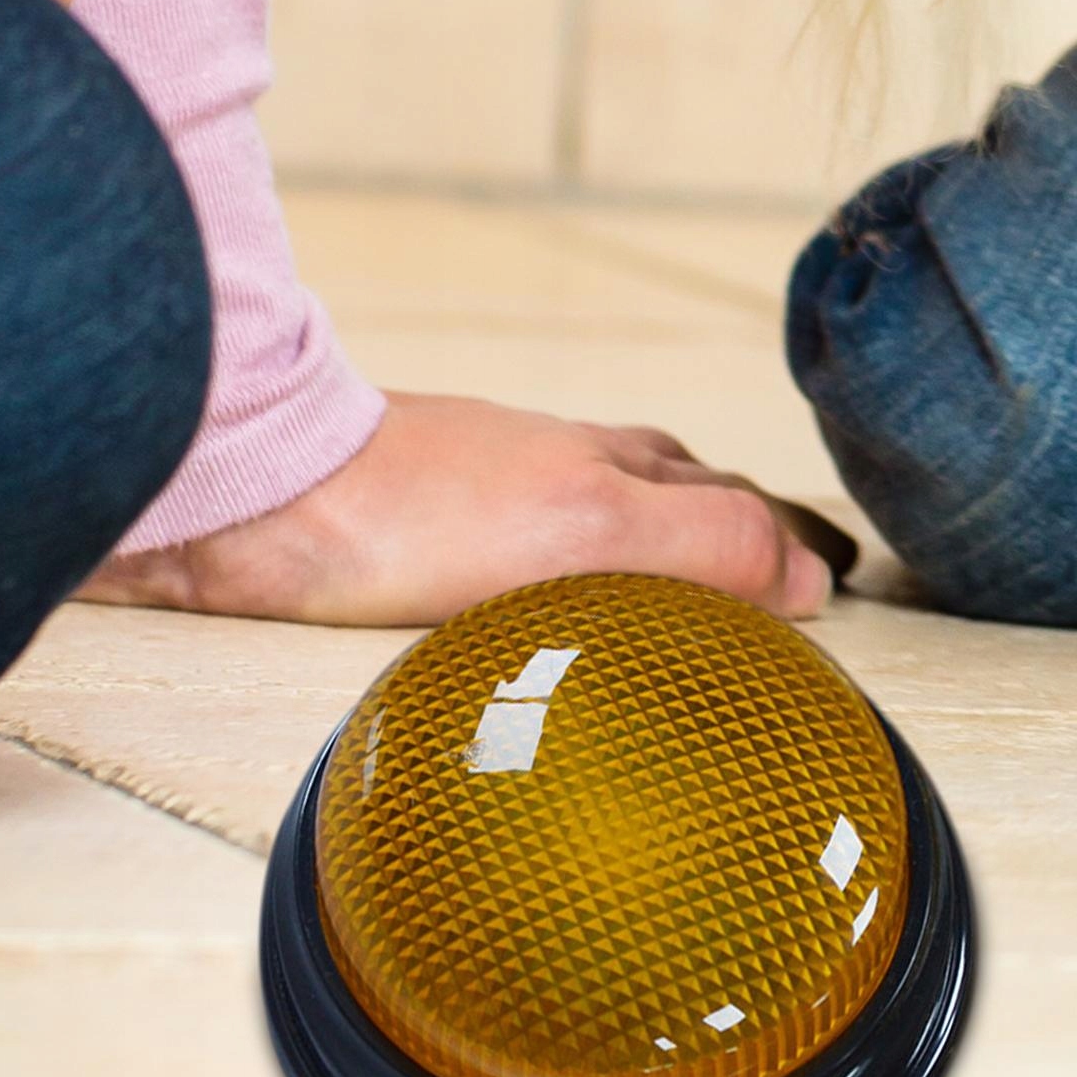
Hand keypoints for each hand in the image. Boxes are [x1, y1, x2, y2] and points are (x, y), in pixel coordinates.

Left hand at [78, 393, 834, 625]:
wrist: (249, 494)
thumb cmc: (414, 511)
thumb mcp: (592, 528)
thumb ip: (705, 545)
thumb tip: (805, 581)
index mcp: (606, 469)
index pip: (723, 501)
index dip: (778, 539)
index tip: (827, 577)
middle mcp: (550, 472)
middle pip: (666, 492)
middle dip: (725, 531)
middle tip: (775, 576)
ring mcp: (481, 497)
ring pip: (592, 515)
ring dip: (647, 546)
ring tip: (677, 591)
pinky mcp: (411, 533)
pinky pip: (522, 553)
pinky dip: (567, 574)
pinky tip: (544, 608)